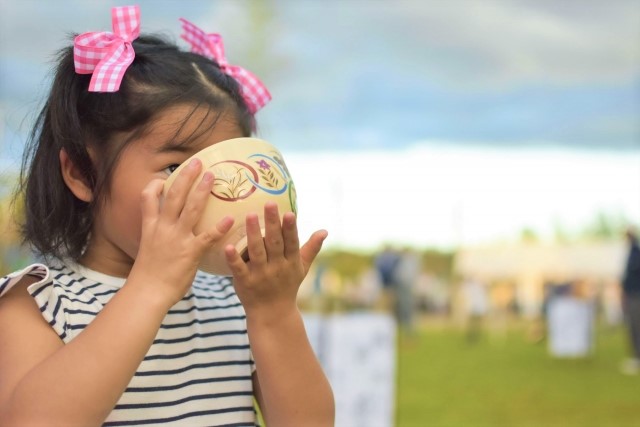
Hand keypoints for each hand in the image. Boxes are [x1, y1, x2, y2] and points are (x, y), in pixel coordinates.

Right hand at [130, 159, 233, 307]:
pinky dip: (219, 227)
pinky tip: (230, 219)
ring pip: (191, 208)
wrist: (146, 293)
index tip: (164, 178)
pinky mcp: (190, 252)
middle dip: (185, 177)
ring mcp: (177, 238)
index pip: (148, 198)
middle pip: (174, 196)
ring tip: (213, 177)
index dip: (155, 185)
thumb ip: (158, 238)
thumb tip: (167, 234)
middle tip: (197, 162)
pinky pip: (207, 236)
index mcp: (150, 227)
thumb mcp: (148, 250)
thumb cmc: (148, 276)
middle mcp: (163, 228)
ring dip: (202, 190)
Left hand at [225, 202, 326, 323]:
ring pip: (257, 252)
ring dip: (253, 234)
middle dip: (272, 224)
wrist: (273, 314)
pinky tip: (227, 246)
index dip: (290, 228)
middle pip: (275, 243)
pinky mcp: (245, 282)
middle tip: (269, 203)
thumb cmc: (287, 286)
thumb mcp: (302, 268)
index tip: (289, 213)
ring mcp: (261, 275)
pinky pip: (239, 269)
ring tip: (250, 215)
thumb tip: (324, 230)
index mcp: (291, 262)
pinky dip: (234, 259)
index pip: (291, 242)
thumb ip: (312, 248)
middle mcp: (277, 267)